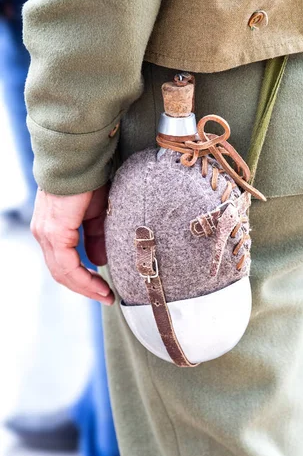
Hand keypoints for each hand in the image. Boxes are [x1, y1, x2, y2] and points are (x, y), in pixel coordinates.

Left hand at [31, 184, 114, 304]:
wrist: (81, 159)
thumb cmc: (89, 181)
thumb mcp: (95, 214)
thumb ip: (95, 238)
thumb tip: (98, 260)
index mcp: (51, 229)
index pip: (63, 263)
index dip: (83, 280)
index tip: (104, 290)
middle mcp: (43, 233)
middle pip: (61, 272)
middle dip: (85, 288)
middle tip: (106, 296)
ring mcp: (46, 233)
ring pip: (62, 272)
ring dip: (85, 287)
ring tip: (105, 294)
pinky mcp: (54, 232)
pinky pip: (67, 264)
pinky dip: (84, 278)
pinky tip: (99, 284)